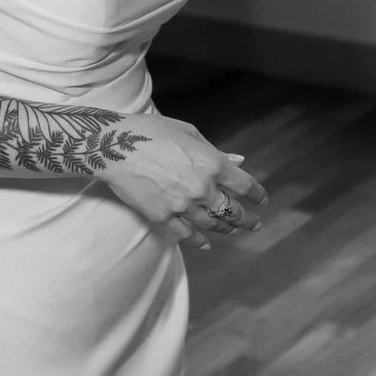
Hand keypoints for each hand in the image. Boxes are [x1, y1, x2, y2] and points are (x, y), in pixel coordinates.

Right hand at [102, 113, 267, 249]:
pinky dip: (199, 241)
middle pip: (232, 210)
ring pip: (213, 224)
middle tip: (255, 224)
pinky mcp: (163, 217)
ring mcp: (182, 205)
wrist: (114, 147)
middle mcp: (202, 187)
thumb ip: (216, 151)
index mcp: (212, 163)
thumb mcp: (189, 133)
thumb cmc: (152, 132)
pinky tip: (206, 244)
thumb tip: (239, 159)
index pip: (244, 184)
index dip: (257, 193)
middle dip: (247, 219)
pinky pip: (187, 235)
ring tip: (234, 231)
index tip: (262, 199)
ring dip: (227, 229)